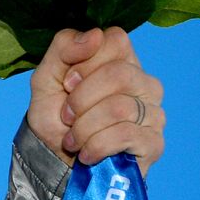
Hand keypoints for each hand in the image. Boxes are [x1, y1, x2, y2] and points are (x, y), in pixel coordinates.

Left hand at [27, 27, 165, 178]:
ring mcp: (153, 113)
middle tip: (66, 116)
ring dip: (82, 127)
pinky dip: (94, 146)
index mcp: (122, 61)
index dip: (84, 61)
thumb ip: (63, 48)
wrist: (55, 164)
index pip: (116, 39)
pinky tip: (86, 154)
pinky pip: (124, 135)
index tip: (67, 83)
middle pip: (118, 74)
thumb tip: (94, 35)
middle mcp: (145, 83)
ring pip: (118, 107)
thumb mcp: (46, 79)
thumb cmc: (55, 119)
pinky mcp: (154, 143)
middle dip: (80, 99)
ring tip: (72, 139)